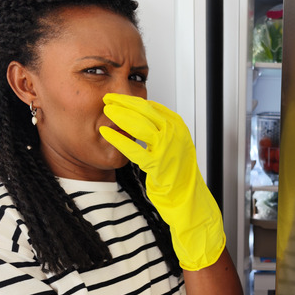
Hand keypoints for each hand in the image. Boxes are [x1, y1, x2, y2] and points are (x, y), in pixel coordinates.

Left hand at [100, 93, 224, 270]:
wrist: (188, 197)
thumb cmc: (179, 174)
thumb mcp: (173, 144)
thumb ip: (160, 130)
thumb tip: (141, 117)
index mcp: (178, 126)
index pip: (152, 106)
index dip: (132, 100)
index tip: (119, 97)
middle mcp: (175, 134)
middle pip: (145, 111)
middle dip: (124, 102)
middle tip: (108, 98)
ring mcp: (168, 148)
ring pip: (140, 125)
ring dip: (120, 116)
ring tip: (106, 111)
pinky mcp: (158, 164)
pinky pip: (134, 148)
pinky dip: (118, 139)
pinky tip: (105, 134)